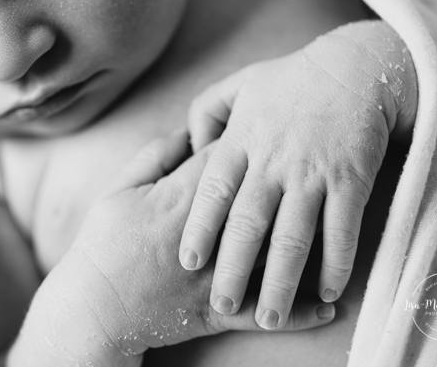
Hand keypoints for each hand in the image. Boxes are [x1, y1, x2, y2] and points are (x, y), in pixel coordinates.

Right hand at [8, 130, 336, 366]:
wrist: (93, 308)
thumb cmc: (102, 247)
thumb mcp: (118, 190)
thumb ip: (153, 157)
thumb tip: (186, 132)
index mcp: (181, 199)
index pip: (229, 163)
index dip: (253, 142)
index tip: (278, 124)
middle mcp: (210, 235)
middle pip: (261, 204)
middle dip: (291, 183)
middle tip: (317, 162)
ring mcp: (217, 275)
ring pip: (272, 257)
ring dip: (311, 247)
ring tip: (343, 230)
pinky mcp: (218, 313)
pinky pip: (267, 312)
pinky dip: (301, 312)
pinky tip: (330, 303)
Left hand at [178, 21, 416, 329]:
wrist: (353, 67)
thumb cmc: (291, 79)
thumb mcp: (240, 84)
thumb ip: (207, 110)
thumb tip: (189, 144)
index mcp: (242, 140)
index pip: (213, 192)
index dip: (200, 228)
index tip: (189, 262)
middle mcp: (272, 161)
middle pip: (248, 224)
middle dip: (233, 269)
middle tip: (223, 303)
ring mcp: (312, 173)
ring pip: (293, 238)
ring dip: (281, 282)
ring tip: (269, 317)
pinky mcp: (351, 179)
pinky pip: (342, 230)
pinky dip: (336, 264)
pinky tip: (328, 293)